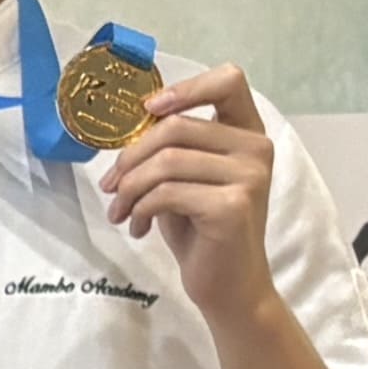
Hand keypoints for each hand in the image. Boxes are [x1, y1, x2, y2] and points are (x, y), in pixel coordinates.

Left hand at [93, 60, 279, 322]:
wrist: (229, 287)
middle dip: (131, 156)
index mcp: (248, 133)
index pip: (229, 81)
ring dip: (130, 189)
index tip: (148, 110)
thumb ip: (172, 145)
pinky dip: (140, 209)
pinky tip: (138, 227)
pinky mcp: (232, 206)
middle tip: (111, 186)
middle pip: (176, 126)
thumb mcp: (187, 178)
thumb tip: (129, 122)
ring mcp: (249, 177)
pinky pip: (165, 193)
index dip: (185, 87)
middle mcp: (256, 148)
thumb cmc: (204, 231)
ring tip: (121, 211)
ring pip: (165, 161)